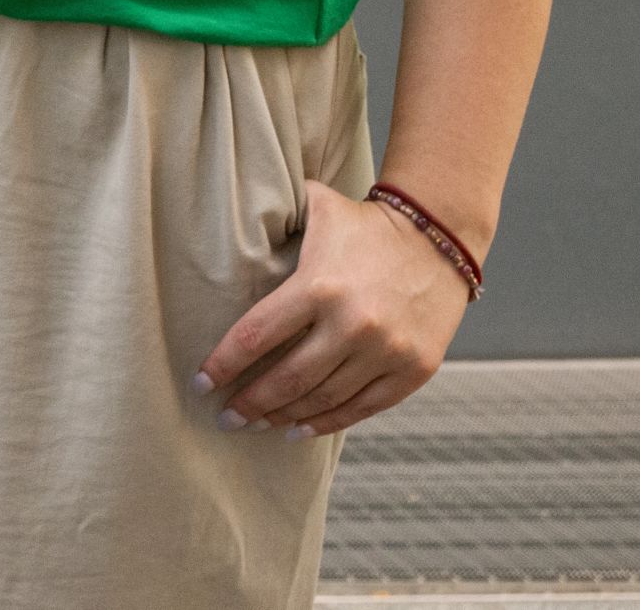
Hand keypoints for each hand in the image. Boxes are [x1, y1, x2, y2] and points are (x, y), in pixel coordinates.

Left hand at [197, 182, 471, 436]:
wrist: (439, 237)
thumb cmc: (364, 224)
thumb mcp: (317, 209)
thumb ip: (274, 216)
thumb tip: (228, 211)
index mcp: (319, 285)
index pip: (256, 335)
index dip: (224, 364)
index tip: (200, 383)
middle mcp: (353, 324)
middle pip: (288, 378)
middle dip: (250, 403)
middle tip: (226, 417)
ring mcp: (387, 351)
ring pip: (324, 399)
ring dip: (284, 417)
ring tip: (257, 424)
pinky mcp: (414, 370)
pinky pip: (364, 408)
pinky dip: (328, 423)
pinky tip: (299, 429)